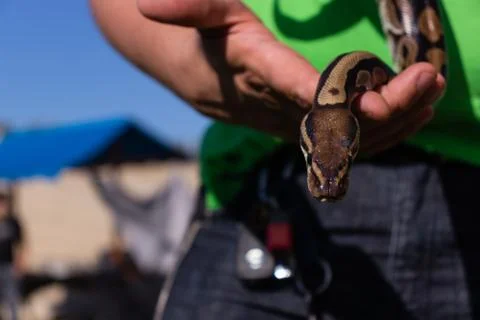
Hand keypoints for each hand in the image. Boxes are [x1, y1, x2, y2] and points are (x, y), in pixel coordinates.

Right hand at [90, 0, 444, 154]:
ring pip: (339, 138)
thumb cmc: (198, 35)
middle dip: (387, 106)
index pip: (299, 92)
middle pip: (333, 120)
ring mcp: (280, 123)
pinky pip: (336, 141)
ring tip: (430, 98)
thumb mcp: (200, 11)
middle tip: (429, 81)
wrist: (181, 69)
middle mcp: (268, 107)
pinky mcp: (289, 127)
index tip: (389, 92)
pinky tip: (404, 119)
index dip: (342, 100)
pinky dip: (373, 133)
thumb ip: (187, 6)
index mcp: (253, 72)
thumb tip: (149, 4)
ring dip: (389, 122)